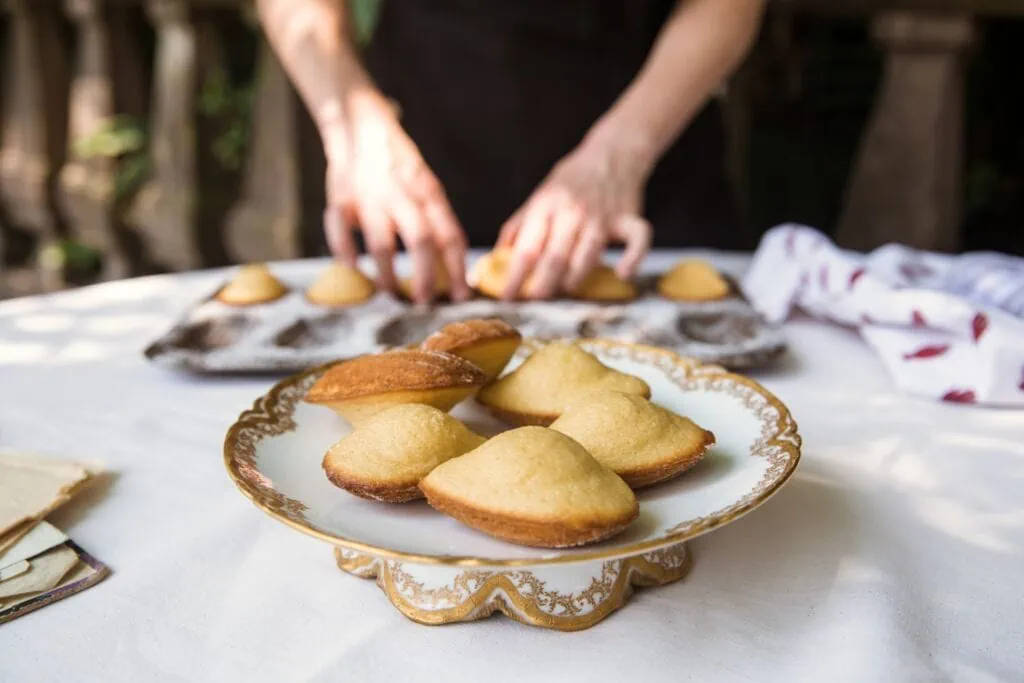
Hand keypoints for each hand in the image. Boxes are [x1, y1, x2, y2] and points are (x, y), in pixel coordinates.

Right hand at [321, 94, 468, 302]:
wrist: (359, 124)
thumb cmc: (398, 164)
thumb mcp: (426, 185)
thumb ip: (436, 218)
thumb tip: (452, 263)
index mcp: (428, 192)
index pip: (449, 234)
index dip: (458, 268)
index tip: (462, 295)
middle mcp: (401, 195)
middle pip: (420, 241)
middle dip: (425, 276)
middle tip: (426, 302)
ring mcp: (370, 197)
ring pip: (381, 243)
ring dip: (388, 275)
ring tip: (392, 295)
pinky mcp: (340, 197)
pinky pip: (341, 230)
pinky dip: (345, 253)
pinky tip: (353, 270)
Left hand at [496, 136, 651, 299]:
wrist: (611, 153)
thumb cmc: (571, 181)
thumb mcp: (538, 196)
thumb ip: (519, 227)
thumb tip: (496, 258)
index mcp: (546, 205)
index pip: (527, 249)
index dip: (515, 277)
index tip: (506, 298)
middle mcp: (573, 211)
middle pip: (555, 258)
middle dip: (542, 286)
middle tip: (534, 303)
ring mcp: (602, 216)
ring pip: (587, 256)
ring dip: (574, 280)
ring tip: (563, 291)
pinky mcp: (628, 218)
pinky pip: (637, 241)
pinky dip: (633, 259)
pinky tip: (622, 274)